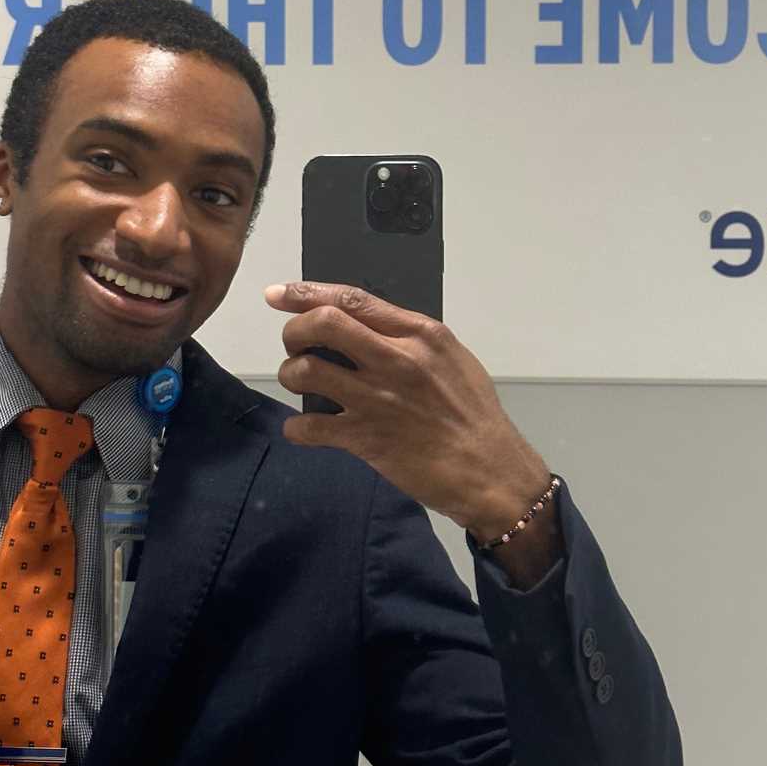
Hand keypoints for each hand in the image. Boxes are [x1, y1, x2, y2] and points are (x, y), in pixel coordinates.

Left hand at [266, 282, 560, 579]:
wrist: (490, 472)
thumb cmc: (475, 416)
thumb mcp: (452, 359)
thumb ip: (411, 339)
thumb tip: (368, 329)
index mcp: (420, 334)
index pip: (352, 300)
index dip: (306, 293)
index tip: (277, 295)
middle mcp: (396, 359)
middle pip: (322, 324)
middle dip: (294, 332)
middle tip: (294, 347)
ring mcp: (377, 399)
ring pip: (306, 371)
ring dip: (290, 375)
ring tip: (299, 385)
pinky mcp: (365, 439)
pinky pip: (309, 426)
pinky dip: (297, 428)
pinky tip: (303, 430)